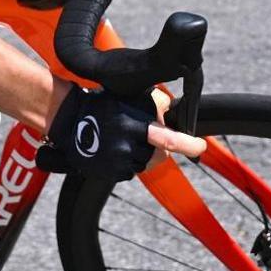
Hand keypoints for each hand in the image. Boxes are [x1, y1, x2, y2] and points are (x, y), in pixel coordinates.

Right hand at [43, 77, 205, 169]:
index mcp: (132, 124)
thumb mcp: (129, 97)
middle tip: (149, 138)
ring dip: (142, 155)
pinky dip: (128, 164)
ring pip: (144, 164)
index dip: (187, 144)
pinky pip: (129, 172)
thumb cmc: (103, 104)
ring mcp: (116, 162)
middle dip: (160, 149)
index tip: (201, 147)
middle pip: (158, 155)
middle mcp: (125, 146)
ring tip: (125, 141)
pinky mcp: (108, 173)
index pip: (167, 138)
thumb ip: (153, 103)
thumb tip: (173, 110)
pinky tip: (116, 150)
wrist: (70, 121)